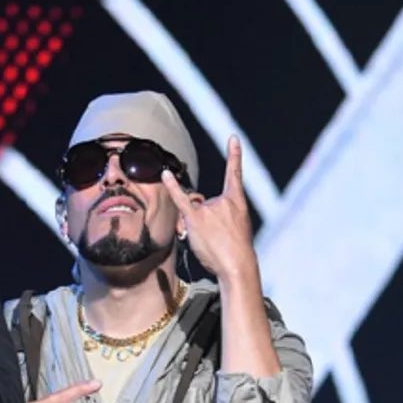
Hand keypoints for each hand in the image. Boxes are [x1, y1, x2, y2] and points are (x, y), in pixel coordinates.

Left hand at [162, 135, 258, 280]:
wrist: (237, 264)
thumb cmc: (236, 250)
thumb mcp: (236, 227)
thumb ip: (217, 216)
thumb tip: (195, 210)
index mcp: (237, 201)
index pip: (235, 174)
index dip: (234, 156)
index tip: (232, 138)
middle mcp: (222, 201)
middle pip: (202, 203)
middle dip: (201, 219)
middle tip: (214, 238)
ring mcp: (209, 209)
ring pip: (191, 211)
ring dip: (193, 225)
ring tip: (208, 242)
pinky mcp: (196, 218)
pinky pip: (180, 200)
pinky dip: (172, 187)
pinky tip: (165, 174)